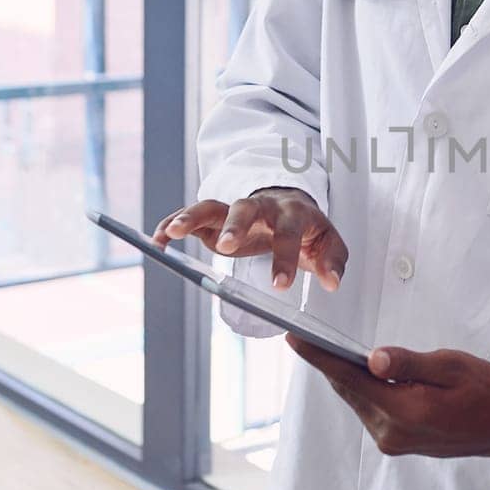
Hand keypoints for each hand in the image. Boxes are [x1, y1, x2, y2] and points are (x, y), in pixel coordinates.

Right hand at [152, 188, 347, 291]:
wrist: (290, 205)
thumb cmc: (308, 228)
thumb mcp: (327, 242)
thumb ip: (332, 261)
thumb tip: (332, 282)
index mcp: (292, 212)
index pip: (289, 231)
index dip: (285, 256)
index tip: (280, 284)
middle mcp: (261, 206)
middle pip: (247, 208)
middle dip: (236, 226)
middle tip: (227, 248)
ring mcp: (235, 210)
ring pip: (212, 206)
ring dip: (192, 216)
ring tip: (173, 232)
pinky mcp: (215, 218)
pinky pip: (191, 217)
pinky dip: (171, 224)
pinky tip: (157, 242)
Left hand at [283, 339, 489, 456]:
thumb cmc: (487, 390)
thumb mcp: (451, 366)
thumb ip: (409, 363)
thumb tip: (372, 357)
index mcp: (403, 413)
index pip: (349, 379)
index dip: (319, 357)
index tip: (294, 339)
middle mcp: (391, 433)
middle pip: (349, 391)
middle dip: (330, 364)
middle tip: (310, 337)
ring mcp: (394, 442)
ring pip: (359, 401)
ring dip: (350, 378)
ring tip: (336, 351)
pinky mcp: (399, 442)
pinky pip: (371, 410)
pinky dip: (365, 390)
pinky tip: (367, 373)